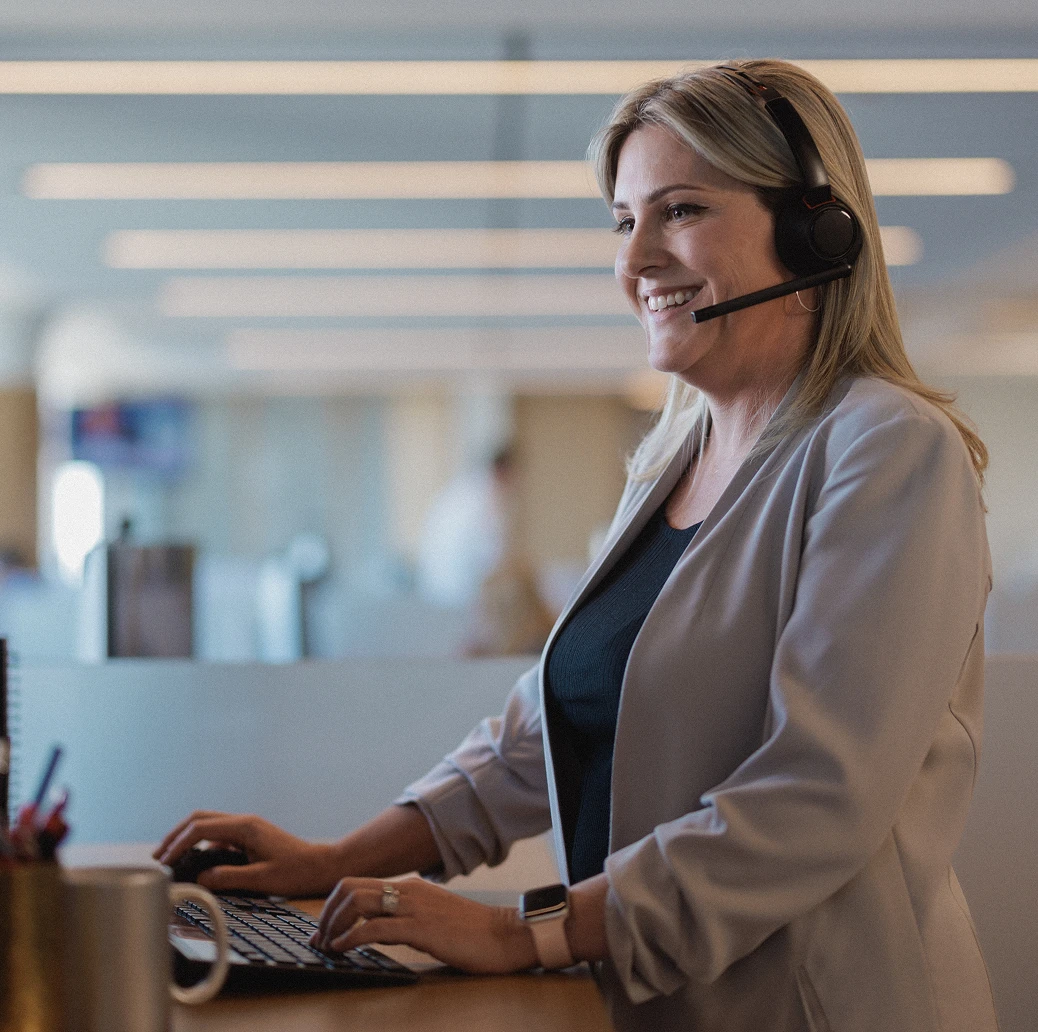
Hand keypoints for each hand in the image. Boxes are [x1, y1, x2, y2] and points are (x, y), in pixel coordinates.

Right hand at [153, 811, 342, 896]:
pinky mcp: (250, 836)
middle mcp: (244, 822)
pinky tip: (196, 862)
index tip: (164, 862)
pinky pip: (219, 835)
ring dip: (188, 837)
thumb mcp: (261, 880)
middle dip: (176, 834)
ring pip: (209, 824)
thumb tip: (200, 879)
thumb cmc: (296, 872)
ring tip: (171, 858)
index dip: (178, 844)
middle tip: (159, 856)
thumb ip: (229, 877)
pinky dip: (202, 844)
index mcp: (245, 827)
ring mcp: (247, 827)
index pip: (200, 828)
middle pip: (200, 818)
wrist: (321, 866)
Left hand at [311, 877, 538, 974]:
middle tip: (319, 938)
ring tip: (327, 945)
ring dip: (334, 925)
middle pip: (350, 888)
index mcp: (409, 886)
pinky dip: (350, 938)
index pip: (358, 884)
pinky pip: (374, 928)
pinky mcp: (419, 928)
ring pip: (357, 902)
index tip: (325, 929)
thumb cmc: (470, 932)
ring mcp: (413, 907)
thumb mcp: (431, 917)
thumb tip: (374, 928)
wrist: (502, 936)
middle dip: (327, 914)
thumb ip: (404, 917)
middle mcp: (407, 890)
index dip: (333, 906)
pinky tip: (344, 950)